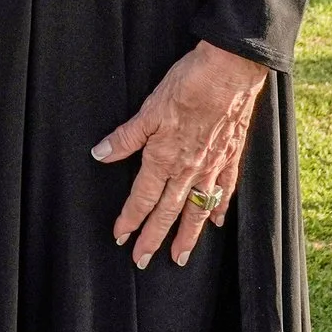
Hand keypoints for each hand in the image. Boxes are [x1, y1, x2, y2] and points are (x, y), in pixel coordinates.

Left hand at [93, 41, 267, 268]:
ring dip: (187, 235)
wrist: (229, 72)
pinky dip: (219, 208)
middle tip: (143, 260)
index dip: (130, 219)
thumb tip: (100, 154)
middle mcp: (188, 169)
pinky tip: (216, 222)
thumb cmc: (188, 84)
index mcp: (164, 157)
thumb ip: (126, 137)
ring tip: (180, 257)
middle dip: (153, 238)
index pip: (142, 198)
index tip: (120, 237)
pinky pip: (225, 190)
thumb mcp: (149, 108)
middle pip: (167, 212)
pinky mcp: (231, 157)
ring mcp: (212, 166)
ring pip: (197, 209)